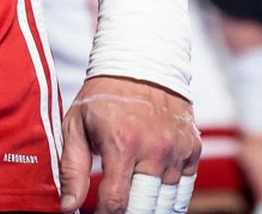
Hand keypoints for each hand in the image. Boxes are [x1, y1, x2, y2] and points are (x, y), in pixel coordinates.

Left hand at [59, 75, 199, 213]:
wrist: (142, 63)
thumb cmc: (103, 97)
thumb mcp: (76, 125)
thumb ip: (71, 169)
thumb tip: (69, 208)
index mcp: (123, 143)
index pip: (117, 202)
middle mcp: (155, 149)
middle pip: (145, 208)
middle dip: (128, 212)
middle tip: (115, 204)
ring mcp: (177, 150)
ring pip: (167, 203)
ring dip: (148, 205)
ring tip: (132, 196)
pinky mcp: (193, 148)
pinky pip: (184, 189)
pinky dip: (168, 195)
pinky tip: (152, 188)